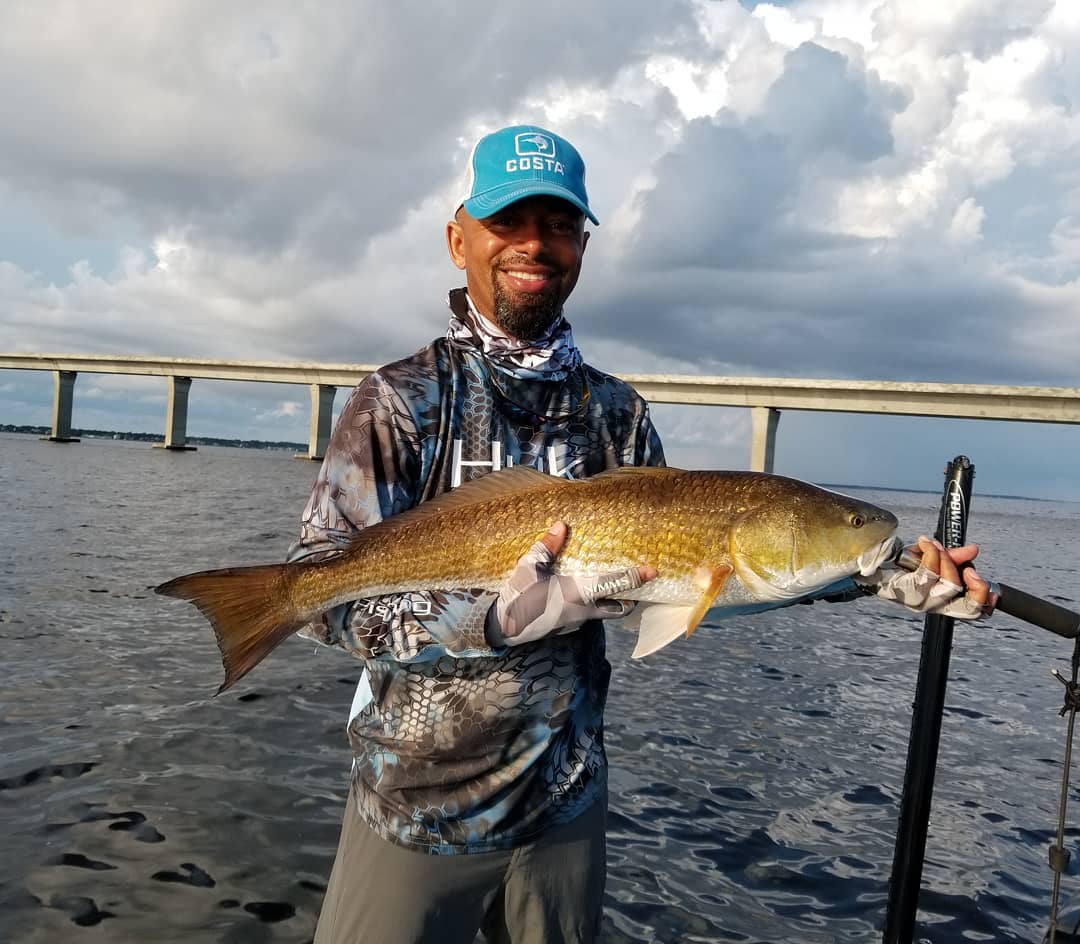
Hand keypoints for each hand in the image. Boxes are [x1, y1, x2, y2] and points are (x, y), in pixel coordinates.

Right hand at [486, 522, 656, 645]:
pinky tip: (580, 597)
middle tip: (638, 586)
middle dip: (631, 599)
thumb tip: (561, 525)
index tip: (652, 571)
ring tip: (610, 588)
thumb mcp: (528, 567)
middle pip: (619, 608)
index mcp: (576, 593)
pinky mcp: (566, 629)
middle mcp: (582, 611)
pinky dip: (591, 607)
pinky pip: (586, 617)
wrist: (502, 628)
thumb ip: (547, 547)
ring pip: (603, 614)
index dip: (634, 577)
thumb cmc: (516, 596)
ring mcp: (576, 623)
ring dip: (610, 603)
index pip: (613, 584)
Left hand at [856, 535, 996, 618]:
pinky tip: (923, 544)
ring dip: (947, 560)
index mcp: (939, 600)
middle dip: (974, 585)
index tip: (995, 588)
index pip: (970, 610)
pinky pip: (927, 573)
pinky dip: (930, 553)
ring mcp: (915, 601)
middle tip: (970, 568)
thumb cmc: (896, 562)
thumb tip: (973, 550)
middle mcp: (929, 605)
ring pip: (948, 585)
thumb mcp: (929, 557)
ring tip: (934, 546)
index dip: (986, 602)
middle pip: (965, 607)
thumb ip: (952, 556)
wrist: (865, 560)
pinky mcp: (902, 590)